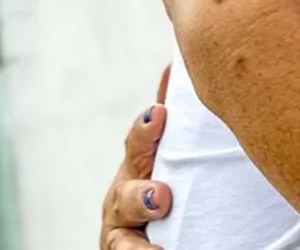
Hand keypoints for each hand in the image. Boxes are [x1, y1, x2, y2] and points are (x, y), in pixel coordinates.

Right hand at [100, 68, 172, 249]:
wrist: (158, 232)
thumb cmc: (168, 181)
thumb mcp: (171, 150)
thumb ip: (176, 117)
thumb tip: (176, 67)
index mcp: (140, 165)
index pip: (138, 144)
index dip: (146, 131)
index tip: (159, 115)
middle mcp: (125, 199)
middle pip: (126, 196)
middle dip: (140, 196)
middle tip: (161, 197)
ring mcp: (123, 232)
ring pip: (123, 236)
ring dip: (138, 240)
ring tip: (157, 242)